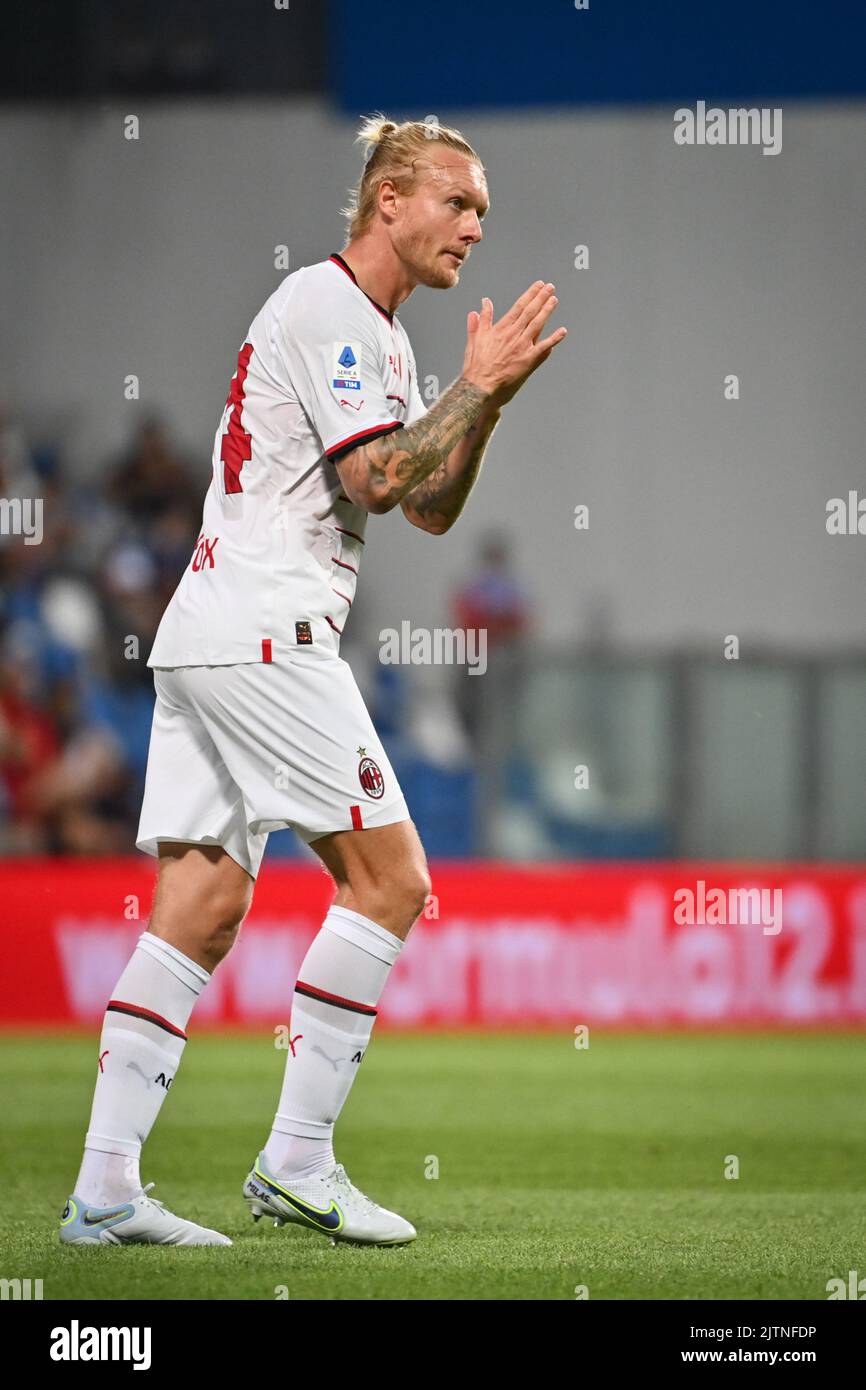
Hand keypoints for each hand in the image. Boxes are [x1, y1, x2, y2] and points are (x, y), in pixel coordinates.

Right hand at [461, 281, 566, 406]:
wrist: (479, 387)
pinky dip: (554, 339)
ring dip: (547, 311)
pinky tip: (563, 331)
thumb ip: (481, 320)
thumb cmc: (476, 367)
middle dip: (541, 298)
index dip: (530, 294)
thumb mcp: (475, 339)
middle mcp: (513, 335)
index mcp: (501, 329)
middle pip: (530, 312)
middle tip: (550, 287)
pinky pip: (544, 347)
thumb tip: (483, 303)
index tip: (539, 285)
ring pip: (538, 324)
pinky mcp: (528, 360)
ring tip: (554, 300)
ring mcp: (522, 347)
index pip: (519, 307)